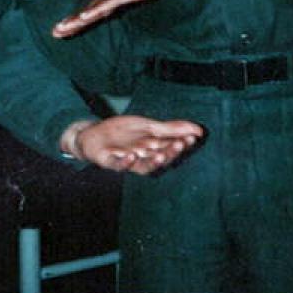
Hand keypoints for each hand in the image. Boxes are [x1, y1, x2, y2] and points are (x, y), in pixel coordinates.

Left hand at [52, 0, 210, 37]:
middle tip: (56, 32)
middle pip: (95, 4)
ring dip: (79, 18)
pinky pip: (115, 1)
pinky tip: (84, 17)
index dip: (86, 15)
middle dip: (75, 19)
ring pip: (99, 4)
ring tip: (61, 29)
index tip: (71, 25)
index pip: (103, 2)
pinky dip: (98, 9)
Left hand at [62, 116, 203, 174]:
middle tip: (181, 144)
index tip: (192, 138)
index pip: (171, 147)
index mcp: (153, 149)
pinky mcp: (110, 161)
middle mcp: (143, 158)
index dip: (182, 144)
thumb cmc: (123, 133)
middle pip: (160, 158)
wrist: (94, 134)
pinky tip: (131, 156)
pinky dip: (125, 163)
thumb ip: (171, 129)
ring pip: (143, 166)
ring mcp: (127, 160)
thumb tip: (198, 129)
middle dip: (171, 152)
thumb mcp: (148, 126)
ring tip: (161, 155)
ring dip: (152, 162)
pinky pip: (118, 165)